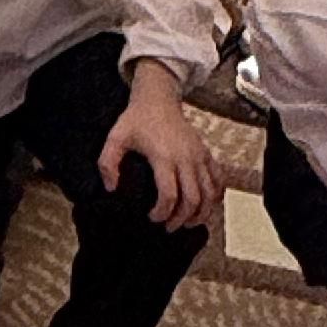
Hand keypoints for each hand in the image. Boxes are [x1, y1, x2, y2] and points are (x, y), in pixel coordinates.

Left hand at [102, 69, 221, 229]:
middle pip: (193, 199)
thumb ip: (108, 163)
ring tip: (188, 223)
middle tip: (169, 227)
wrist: (158, 98)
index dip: (162, 212)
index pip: (170, 194)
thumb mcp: (116, 138)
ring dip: (201, 213)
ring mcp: (199, 155)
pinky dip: (215, 196)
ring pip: (210, 193)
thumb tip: (111, 188)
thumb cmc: (136, 119)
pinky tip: (205, 206)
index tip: (152, 218)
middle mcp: (186, 158)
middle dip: (181, 219)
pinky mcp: (206, 153)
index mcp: (164, 156)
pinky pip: (219, 179)